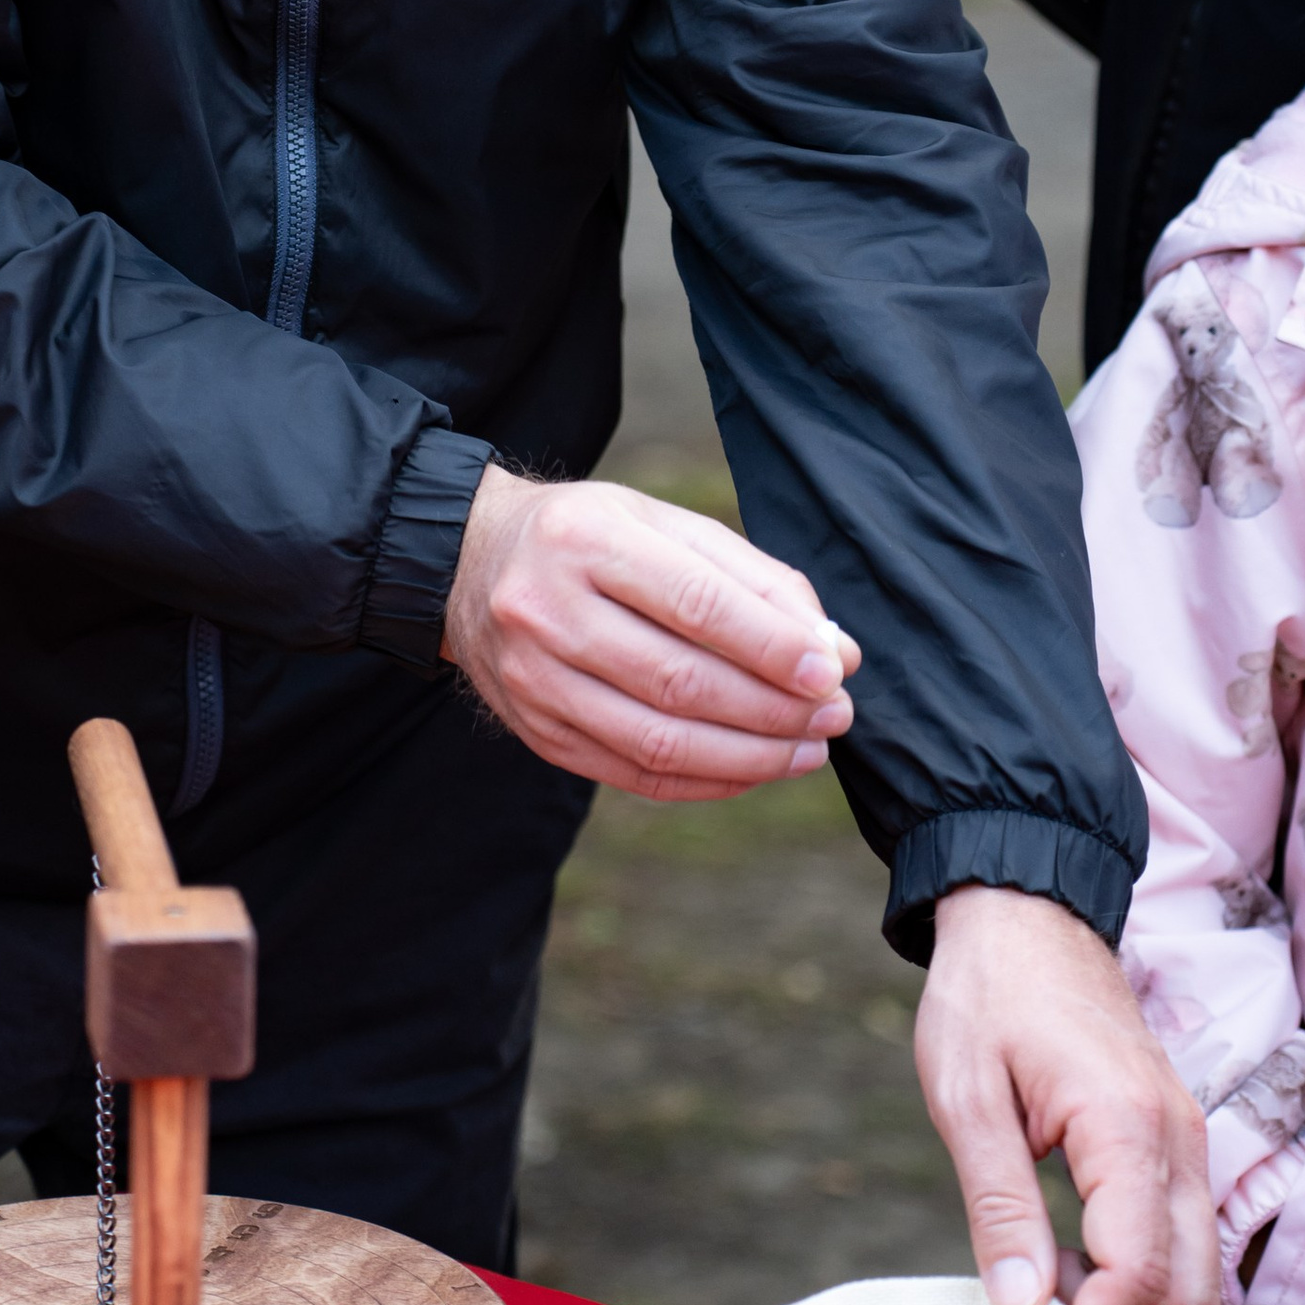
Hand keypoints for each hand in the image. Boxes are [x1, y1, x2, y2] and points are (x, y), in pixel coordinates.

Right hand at [441, 468, 857, 799]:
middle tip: (835, 716)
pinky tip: (753, 770)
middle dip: (773, 709)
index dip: (772, 646)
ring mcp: (532, 679)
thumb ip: (752, 580)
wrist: (468, 565)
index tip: (833, 671)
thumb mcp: (662, 524)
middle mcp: (546, 610)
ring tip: (808, 750)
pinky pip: (632, 774)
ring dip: (750, 756)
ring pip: (656, 741)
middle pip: (679, 681)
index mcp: (585, 539)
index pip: (694, 602)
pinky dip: (705, 781)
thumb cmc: (589, 537)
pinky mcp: (535, 732)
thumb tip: (833, 650)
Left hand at [913, 885, 1216, 1304]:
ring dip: (1128, 1301)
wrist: (1025, 914)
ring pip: (1197, 1271)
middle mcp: (1179, 1139)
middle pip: (1191, 1291)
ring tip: (1040, 1276)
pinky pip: (1182, 1234)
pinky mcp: (1177, 1141)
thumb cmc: (985, 994)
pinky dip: (1135, 1266)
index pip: (1140, 1274)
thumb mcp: (966, 1098)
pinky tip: (1065, 1247)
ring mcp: (1187, 1139)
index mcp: (1126, 1126)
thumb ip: (999, 1208)